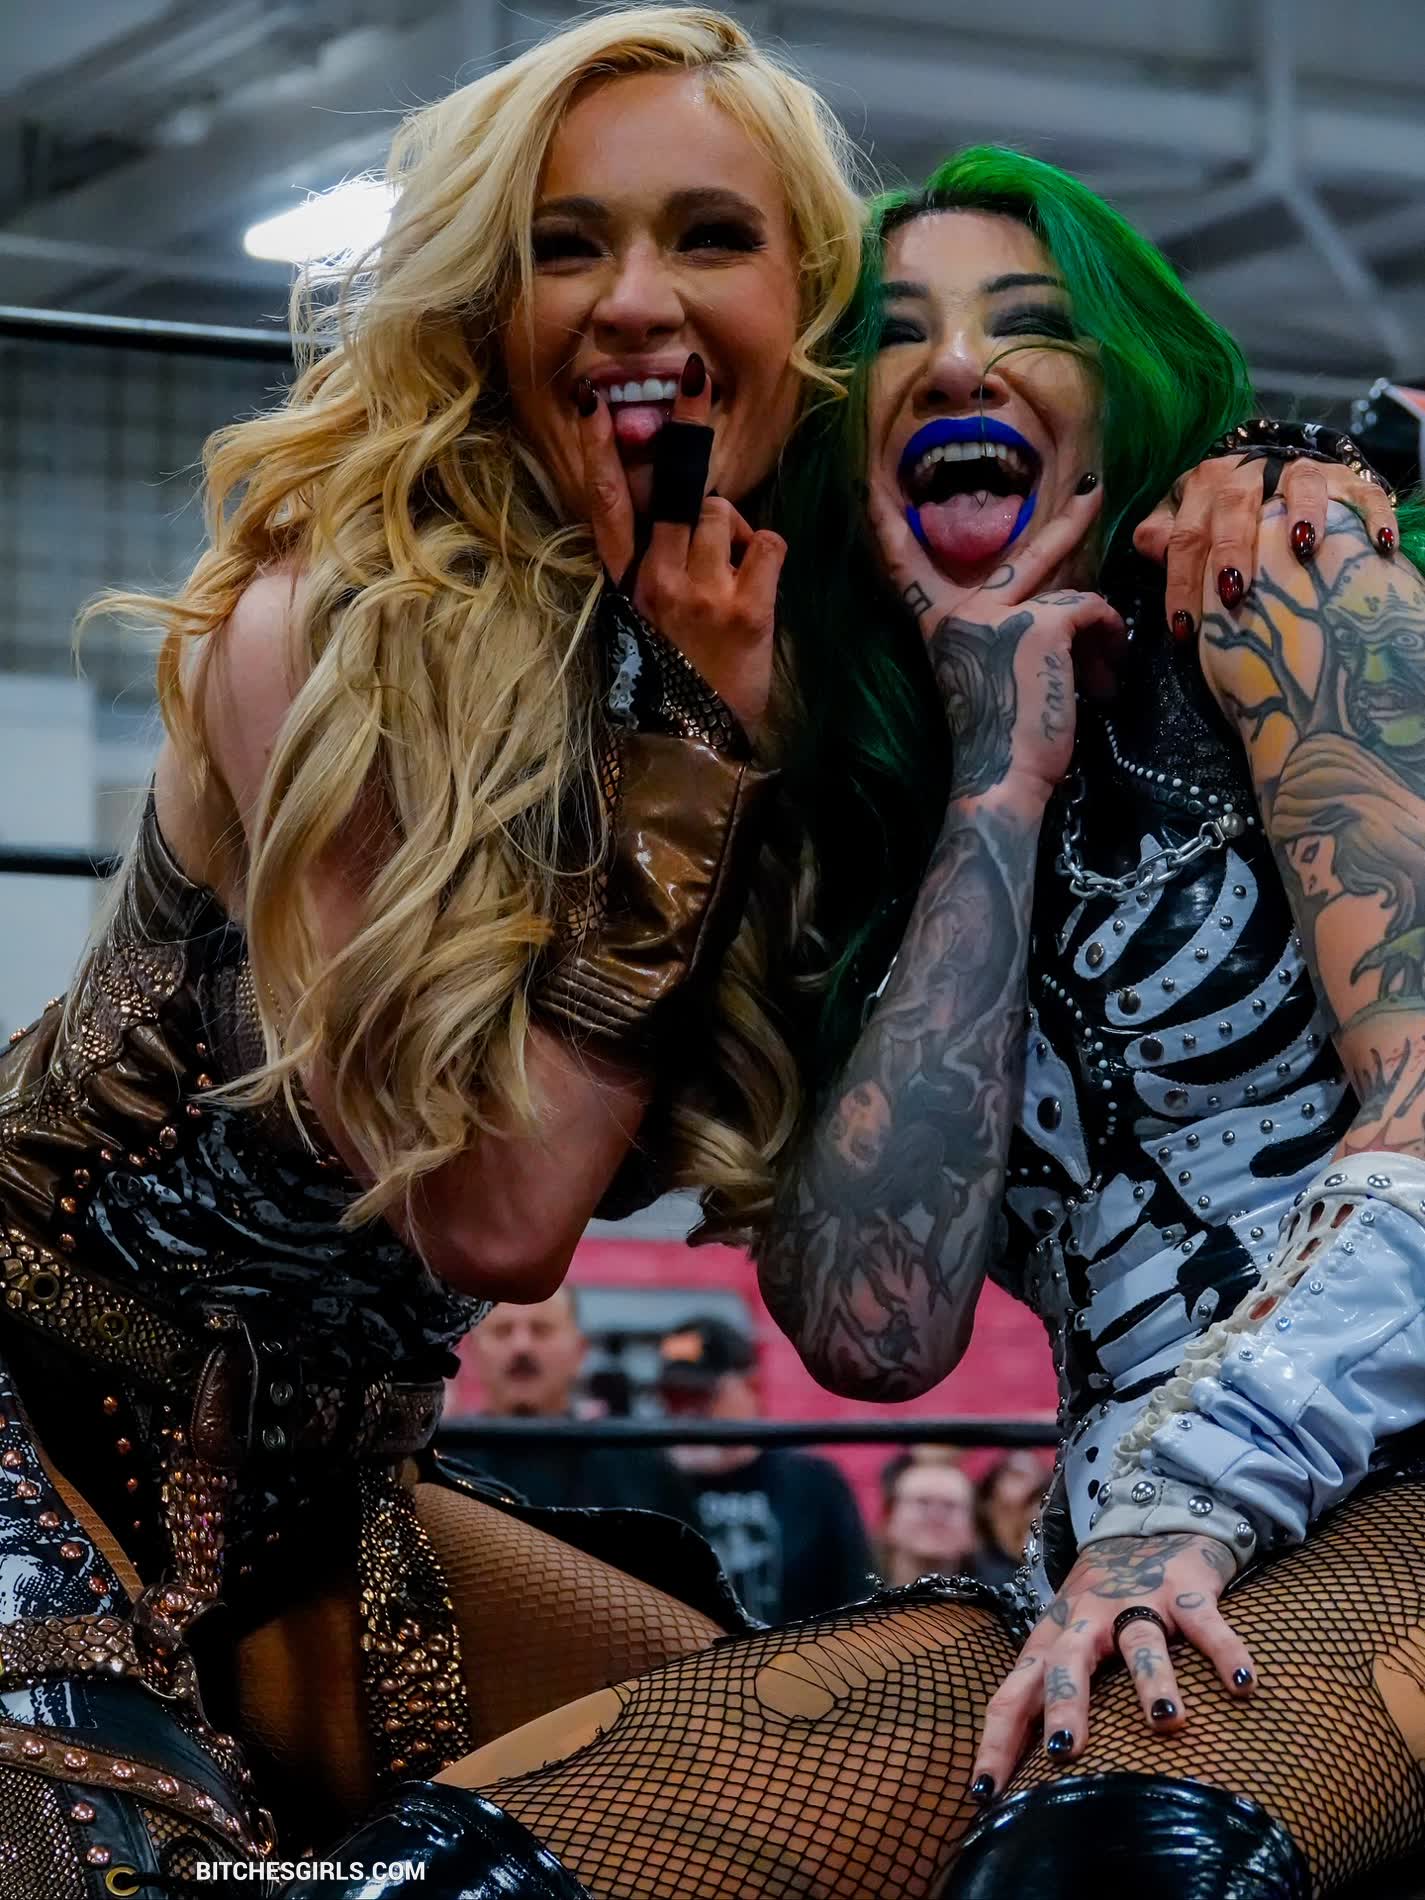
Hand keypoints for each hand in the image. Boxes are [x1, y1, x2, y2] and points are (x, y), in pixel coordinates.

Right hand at [578, 353, 784, 737]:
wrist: (695, 747)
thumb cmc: (673, 684)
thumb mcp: (646, 625)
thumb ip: (657, 570)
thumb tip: (694, 516)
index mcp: (627, 585)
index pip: (606, 507)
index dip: (599, 453)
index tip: (594, 404)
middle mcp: (659, 581)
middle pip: (674, 488)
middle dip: (684, 425)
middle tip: (693, 377)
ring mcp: (702, 593)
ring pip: (722, 512)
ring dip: (732, 525)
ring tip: (730, 562)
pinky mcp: (747, 608)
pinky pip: (767, 544)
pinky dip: (768, 555)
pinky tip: (757, 583)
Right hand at [868, 482, 1123, 806]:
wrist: (999, 776)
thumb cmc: (995, 741)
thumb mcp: (984, 675)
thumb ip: (1004, 637)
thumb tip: (1063, 617)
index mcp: (938, 624)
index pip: (904, 567)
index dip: (887, 526)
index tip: (870, 489)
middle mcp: (963, 609)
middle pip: (1026, 553)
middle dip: (1070, 518)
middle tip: (1095, 487)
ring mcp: (1002, 612)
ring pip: (1072, 597)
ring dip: (1096, 638)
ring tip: (1103, 676)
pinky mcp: (1044, 622)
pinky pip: (1092, 612)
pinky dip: (1108, 643)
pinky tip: (1103, 683)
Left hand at [970, 1532, 1256, 1796]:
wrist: (1146, 1522)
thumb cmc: (1098, 1606)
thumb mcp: (1063, 1644)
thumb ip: (1047, 1696)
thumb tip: (1025, 1777)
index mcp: (1052, 1640)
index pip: (1013, 1694)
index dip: (996, 1741)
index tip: (984, 1792)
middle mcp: (1088, 1621)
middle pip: (1067, 1662)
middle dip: (1063, 1704)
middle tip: (1063, 1752)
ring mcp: (1137, 1602)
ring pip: (1139, 1641)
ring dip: (1152, 1680)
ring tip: (1166, 1722)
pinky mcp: (1185, 1591)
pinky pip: (1205, 1623)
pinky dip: (1226, 1652)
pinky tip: (1243, 1684)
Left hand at [1134, 453, 1397, 639]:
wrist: (1276, 464)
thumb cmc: (1225, 508)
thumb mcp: (1190, 516)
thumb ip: (1167, 533)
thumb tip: (1148, 547)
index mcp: (1205, 486)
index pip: (1185, 535)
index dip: (1181, 580)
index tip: (1184, 628)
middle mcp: (1248, 473)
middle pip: (1234, 507)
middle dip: (1232, 550)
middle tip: (1234, 593)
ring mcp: (1299, 471)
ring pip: (1299, 485)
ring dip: (1301, 515)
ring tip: (1303, 550)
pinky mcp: (1345, 478)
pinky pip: (1361, 493)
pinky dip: (1370, 516)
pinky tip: (1378, 545)